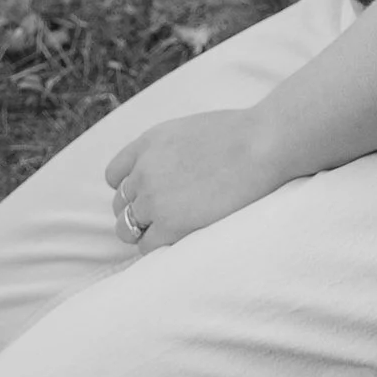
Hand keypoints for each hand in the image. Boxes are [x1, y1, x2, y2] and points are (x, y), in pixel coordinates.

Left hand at [105, 107, 284, 253]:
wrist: (262, 145)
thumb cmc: (240, 135)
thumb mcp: (189, 130)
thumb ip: (167, 151)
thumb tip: (168, 172)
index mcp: (147, 143)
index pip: (114, 176)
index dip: (131, 189)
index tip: (149, 196)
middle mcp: (143, 171)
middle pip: (120, 204)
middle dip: (137, 212)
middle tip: (164, 218)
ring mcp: (154, 199)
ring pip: (126, 228)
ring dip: (143, 232)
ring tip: (170, 232)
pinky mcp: (170, 225)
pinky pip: (146, 246)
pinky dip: (159, 246)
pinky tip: (180, 240)